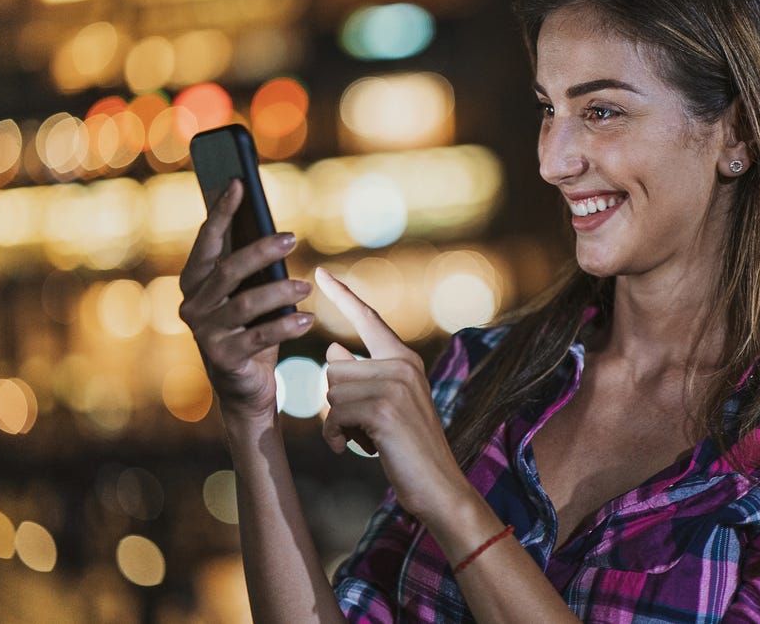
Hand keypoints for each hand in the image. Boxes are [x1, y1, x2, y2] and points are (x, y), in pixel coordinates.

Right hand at [178, 180, 314, 418]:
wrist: (245, 389)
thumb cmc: (251, 332)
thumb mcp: (251, 296)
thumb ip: (255, 269)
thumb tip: (275, 230)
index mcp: (196, 283)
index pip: (207, 242)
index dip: (221, 212)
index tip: (238, 183)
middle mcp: (193, 306)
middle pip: (228, 270)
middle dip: (260, 250)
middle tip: (292, 238)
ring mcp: (205, 333)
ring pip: (246, 303)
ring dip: (280, 291)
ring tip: (306, 288)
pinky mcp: (223, 358)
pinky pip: (259, 336)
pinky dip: (286, 326)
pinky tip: (308, 319)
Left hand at [315, 268, 471, 522]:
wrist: (439, 488)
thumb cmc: (408, 450)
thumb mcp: (385, 407)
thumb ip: (362, 376)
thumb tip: (333, 349)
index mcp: (405, 359)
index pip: (368, 318)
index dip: (342, 295)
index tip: (320, 271)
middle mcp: (402, 364)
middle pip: (334, 367)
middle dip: (338, 403)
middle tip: (365, 429)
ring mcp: (395, 385)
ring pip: (332, 390)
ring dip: (338, 423)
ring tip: (368, 439)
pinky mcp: (383, 409)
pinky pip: (335, 414)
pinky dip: (338, 437)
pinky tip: (360, 450)